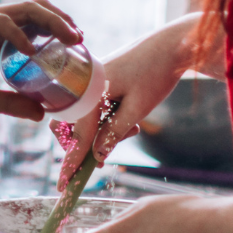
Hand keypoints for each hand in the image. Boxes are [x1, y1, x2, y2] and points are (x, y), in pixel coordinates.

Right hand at [0, 0, 80, 118]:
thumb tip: (41, 114)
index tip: (80, 54)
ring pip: (27, 10)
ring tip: (70, 37)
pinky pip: (2, 20)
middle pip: (39, 15)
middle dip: (63, 24)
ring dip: (52, 21)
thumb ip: (10, 103)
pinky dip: (20, 33)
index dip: (60, 38)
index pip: (38, 32)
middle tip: (81, 41)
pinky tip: (31, 50)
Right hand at [56, 15, 198, 189]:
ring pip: (83, 118)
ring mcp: (89, 81)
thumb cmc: (156, 74)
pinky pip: (92, 107)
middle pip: (70, 125)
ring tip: (131, 127)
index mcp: (90, 91)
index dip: (71, 164)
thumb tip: (96, 155)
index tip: (62, 187)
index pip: (76, 135)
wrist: (170, 44)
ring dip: (99, 131)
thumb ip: (114, 132)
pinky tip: (129, 117)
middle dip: (86, 143)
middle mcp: (83, 84)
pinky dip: (104, 119)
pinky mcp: (98, 80)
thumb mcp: (138, 109)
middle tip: (115, 145)